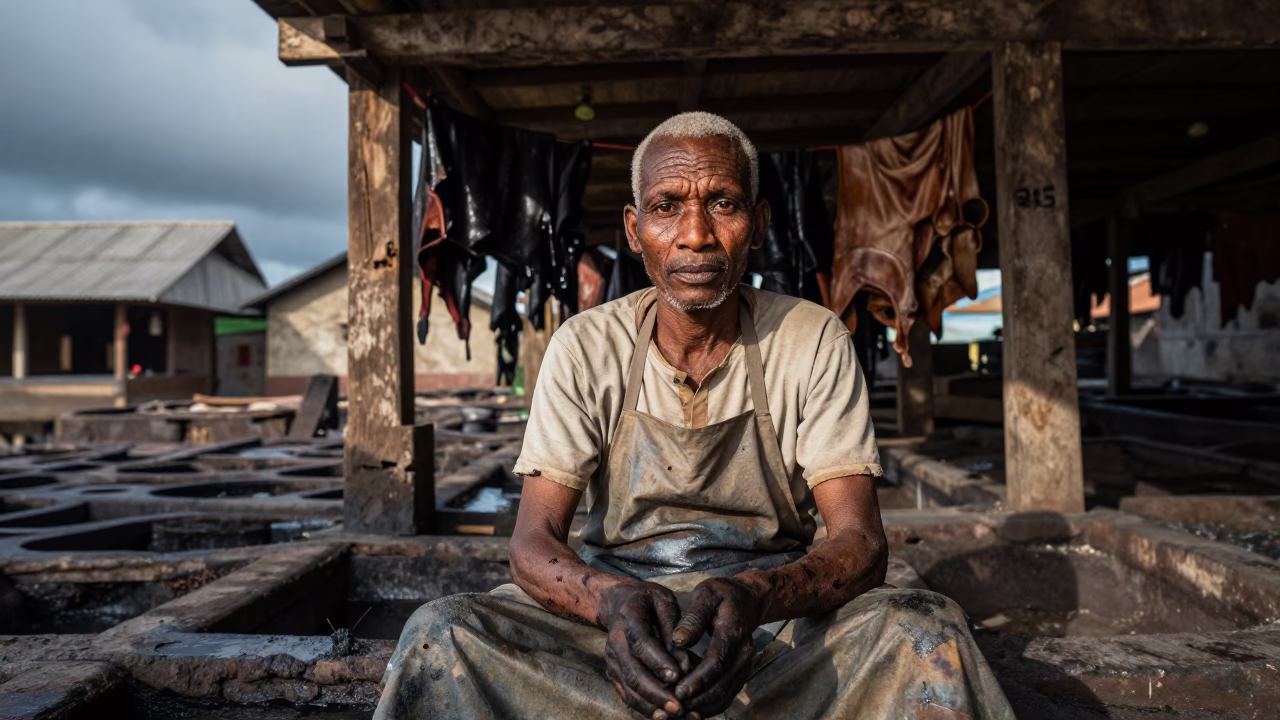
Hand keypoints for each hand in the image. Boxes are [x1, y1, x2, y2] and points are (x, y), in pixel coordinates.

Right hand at [597, 581, 686, 719]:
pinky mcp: (614, 675)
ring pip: (629, 690)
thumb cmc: (648, 601)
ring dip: (650, 707)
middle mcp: (615, 643)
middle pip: (633, 673)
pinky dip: (643, 711)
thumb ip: (674, 629)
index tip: (678, 678)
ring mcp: (612, 662)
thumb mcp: (664, 601)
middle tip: (679, 708)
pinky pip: (626, 697)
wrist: (618, 603)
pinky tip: (660, 718)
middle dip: (657, 694)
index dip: (659, 662)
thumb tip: (685, 664)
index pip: (642, 644)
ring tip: (673, 717)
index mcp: (629, 619)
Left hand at [670, 577, 769, 716]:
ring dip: (702, 707)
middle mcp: (744, 654)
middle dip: (697, 700)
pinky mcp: (740, 674)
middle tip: (672, 705)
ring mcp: (745, 666)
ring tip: (677, 712)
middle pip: (722, 685)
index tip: (677, 691)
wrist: (747, 600)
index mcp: (734, 632)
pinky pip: (726, 696)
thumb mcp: (706, 594)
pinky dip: (708, 706)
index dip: (698, 679)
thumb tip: (679, 640)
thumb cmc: (721, 595)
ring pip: (725, 696)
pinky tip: (689, 709)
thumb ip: (694, 617)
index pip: (716, 662)